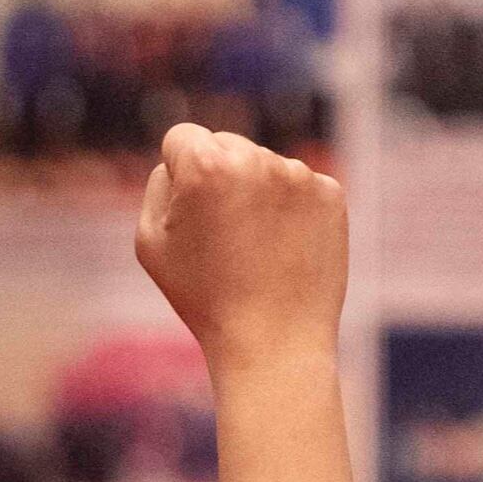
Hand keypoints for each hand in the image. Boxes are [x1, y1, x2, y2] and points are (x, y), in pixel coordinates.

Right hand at [134, 124, 344, 368]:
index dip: (179, 176)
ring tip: (255, 249)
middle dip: (219, 177)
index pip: (182, 138)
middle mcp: (255, 159)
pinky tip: (284, 248)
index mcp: (205, 164)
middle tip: (223, 236)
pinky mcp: (331, 195)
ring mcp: (299, 176)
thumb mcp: (151, 240)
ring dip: (256, 193)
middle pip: (226, 145)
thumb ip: (160, 183)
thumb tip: (182, 158)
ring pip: (264, 166)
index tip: (191, 214)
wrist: (273, 343)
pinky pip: (299, 187)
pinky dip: (291, 210)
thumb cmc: (204, 297)